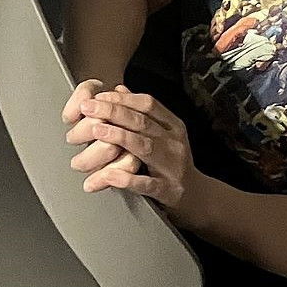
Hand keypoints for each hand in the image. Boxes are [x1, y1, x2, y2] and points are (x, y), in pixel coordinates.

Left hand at [68, 89, 197, 207]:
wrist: (197, 196)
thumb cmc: (174, 163)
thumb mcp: (164, 134)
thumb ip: (143, 113)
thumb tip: (119, 90)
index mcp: (173, 126)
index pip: (148, 105)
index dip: (122, 99)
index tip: (100, 96)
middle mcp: (173, 143)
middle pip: (142, 122)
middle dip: (113, 112)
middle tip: (89, 107)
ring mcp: (172, 167)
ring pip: (144, 147)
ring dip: (119, 137)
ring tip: (97, 131)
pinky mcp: (167, 190)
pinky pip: (146, 183)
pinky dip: (127, 179)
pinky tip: (109, 175)